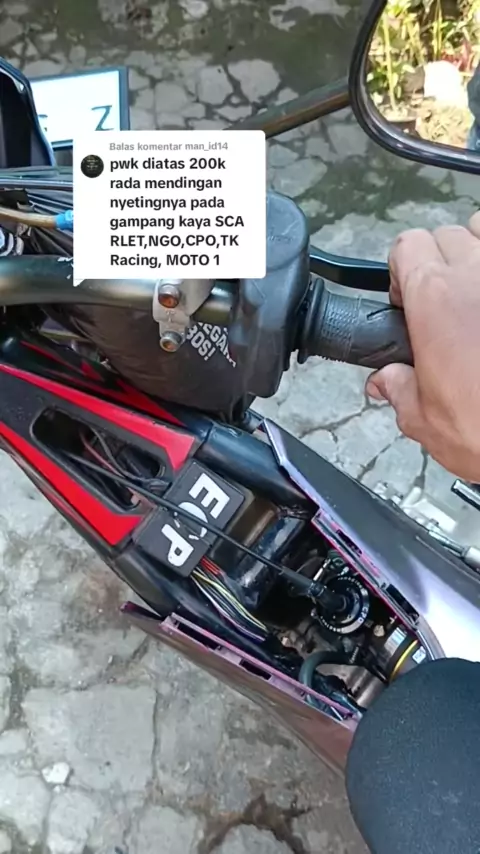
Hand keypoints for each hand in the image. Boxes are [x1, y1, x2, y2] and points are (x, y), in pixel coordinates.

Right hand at [366, 213, 479, 480]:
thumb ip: (398, 390)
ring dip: (476, 250)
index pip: (408, 246)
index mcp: (434, 299)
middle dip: (439, 261)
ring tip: (475, 293)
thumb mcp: (425, 421)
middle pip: (447, 235)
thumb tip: (384, 380)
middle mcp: (474, 275)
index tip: (406, 301)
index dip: (402, 270)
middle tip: (442, 305)